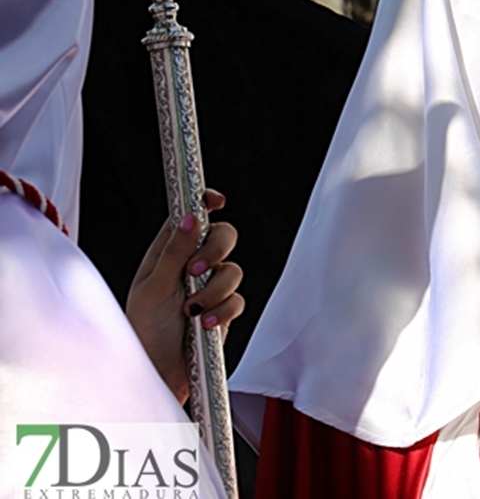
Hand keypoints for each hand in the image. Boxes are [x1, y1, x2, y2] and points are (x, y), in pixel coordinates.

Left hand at [126, 189, 243, 403]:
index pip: (190, 216)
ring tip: (193, 310)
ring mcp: (209, 287)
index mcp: (168, 253)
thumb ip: (174, 252)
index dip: (204, 202)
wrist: (158, 374)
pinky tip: (205, 323)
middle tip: (198, 268)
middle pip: (222, 236)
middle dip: (215, 250)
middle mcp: (190, 266)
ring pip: (233, 269)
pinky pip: (239, 300)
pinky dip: (224, 311)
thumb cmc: (145, 332)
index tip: (216, 200)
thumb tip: (190, 217)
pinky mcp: (224, 310)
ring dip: (214, 290)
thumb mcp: (153, 287)